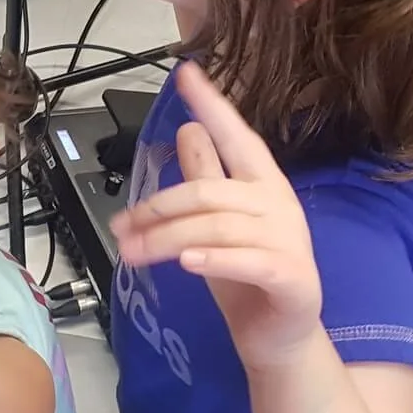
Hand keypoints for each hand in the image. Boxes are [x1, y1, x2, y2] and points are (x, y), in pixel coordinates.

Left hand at [110, 62, 324, 366]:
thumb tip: (189, 130)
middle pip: (208, 192)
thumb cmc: (246, 278)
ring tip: (132, 252)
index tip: (186, 73)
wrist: (279, 340)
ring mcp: (289, 242)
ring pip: (216, 227)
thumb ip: (207, 177)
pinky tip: (186, 262)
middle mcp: (279, 206)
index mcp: (263, 184)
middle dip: (157, 207)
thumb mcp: (217, 222)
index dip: (212, 104)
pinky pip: (247, 261)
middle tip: (121, 226)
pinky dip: (213, 259)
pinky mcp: (291, 278)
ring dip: (166, 239)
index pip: (236, 135)